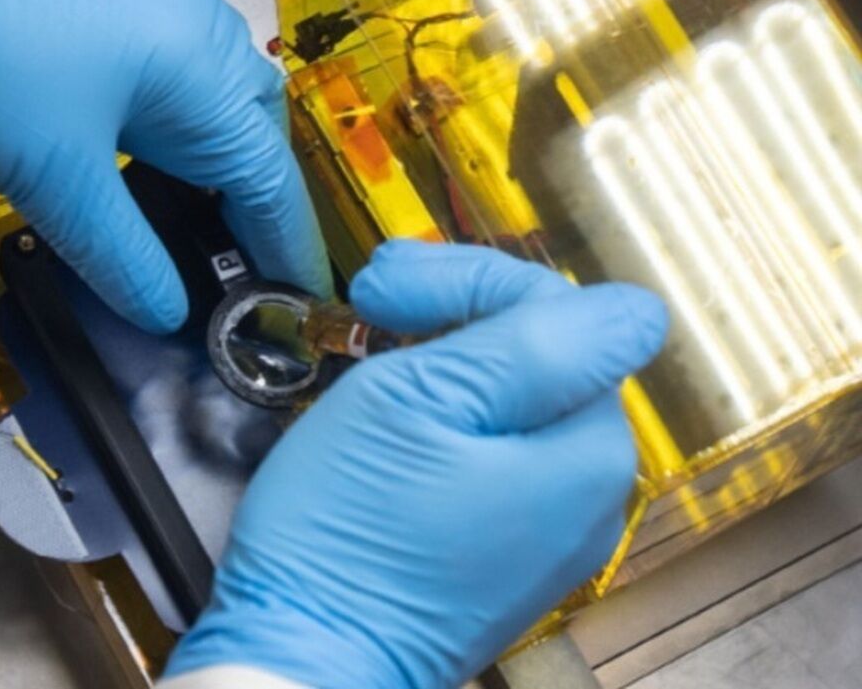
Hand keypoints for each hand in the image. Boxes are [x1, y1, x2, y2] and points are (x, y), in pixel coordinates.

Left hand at [0, 0, 331, 332]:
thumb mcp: (58, 179)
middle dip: (252, 203)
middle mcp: (202, 31)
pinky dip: (174, 130)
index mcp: (205, 72)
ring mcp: (165, 6)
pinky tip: (143, 161)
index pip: (269, 179)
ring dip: (211, 165)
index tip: (296, 300)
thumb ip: (123, 255)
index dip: (286, 247)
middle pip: (253, 133)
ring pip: (215, 101)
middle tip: (238, 265)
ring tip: (190, 224)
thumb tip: (165, 311)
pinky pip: (176, 75)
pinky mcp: (124, 1)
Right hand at [165, 241, 668, 688]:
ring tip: (374, 356)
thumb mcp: (418, 401)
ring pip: (517, 404)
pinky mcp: (509, 556)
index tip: (387, 288)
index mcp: (586, 454)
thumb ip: (527, 343)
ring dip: (448, 364)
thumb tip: (633, 308)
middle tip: (371, 307)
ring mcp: (553, 534)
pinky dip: (448, 422)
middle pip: (546, 356)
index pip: (561, 311)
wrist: (301, 659)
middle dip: (458, 315)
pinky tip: (394, 418)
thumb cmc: (343, 536)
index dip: (470, 282)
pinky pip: (496, 459)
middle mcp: (592, 499)